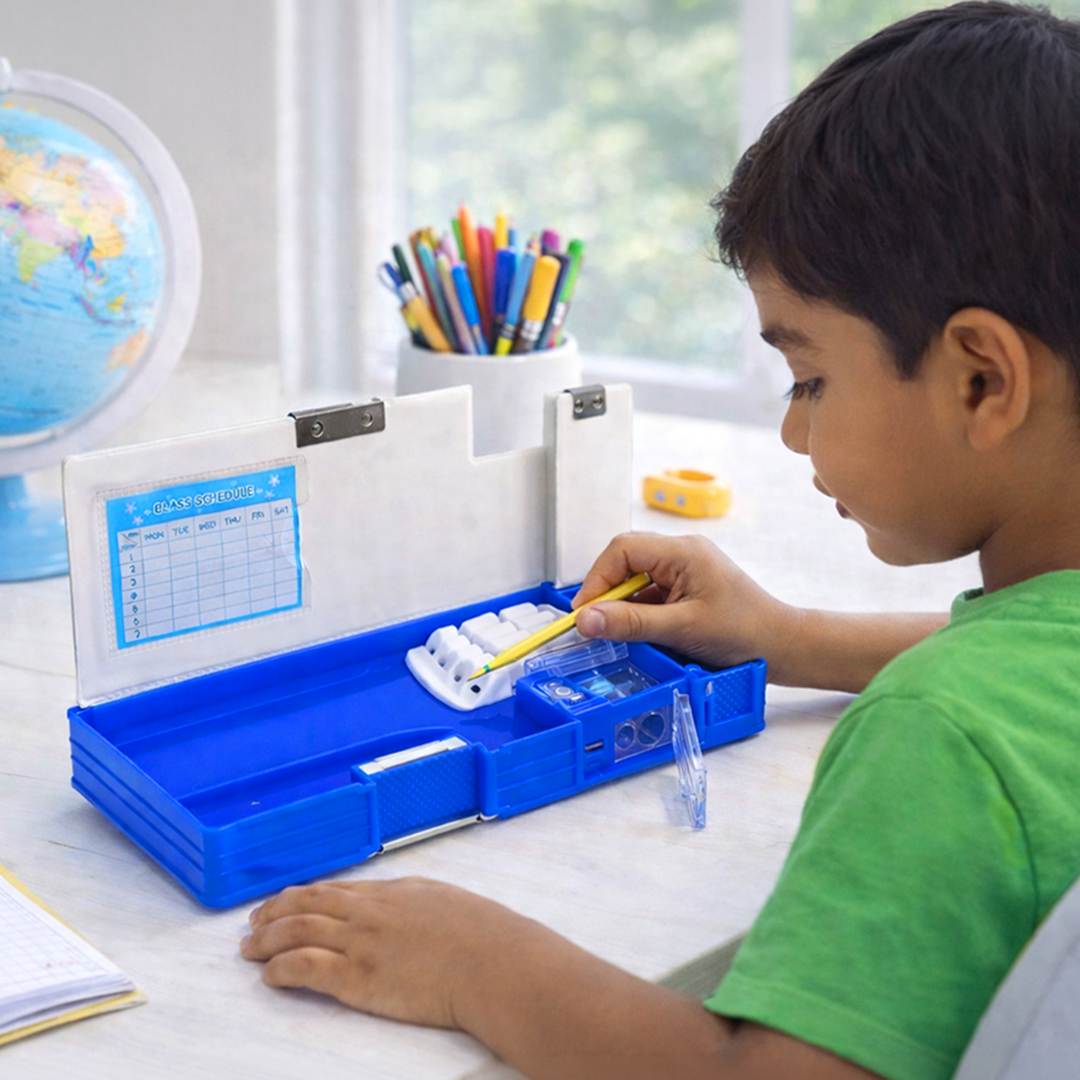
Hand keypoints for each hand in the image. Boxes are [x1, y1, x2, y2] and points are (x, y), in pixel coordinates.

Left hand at [240, 876, 544, 1029]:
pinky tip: (269, 975)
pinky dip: (281, 969)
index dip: (304, 895)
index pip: (335, 889)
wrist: (494, 962)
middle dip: (275, 912)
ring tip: (249, 949)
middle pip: (309, 904)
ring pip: (299, 931)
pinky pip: (306, 967)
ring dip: (268, 939)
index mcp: (393, 891)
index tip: (285, 901)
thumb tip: (403, 905)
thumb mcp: (447, 902)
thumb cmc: (484, 936)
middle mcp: (371, 911)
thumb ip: (416, 902)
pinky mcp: (358, 978)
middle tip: (254, 922)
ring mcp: (362, 943)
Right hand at [572, 532, 798, 679]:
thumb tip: (585, 620)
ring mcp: (685, 570)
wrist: (783, 647)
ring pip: (635, 580)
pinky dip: (639, 615)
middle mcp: (682, 553)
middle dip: (607, 593)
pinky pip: (650, 595)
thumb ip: (630, 624)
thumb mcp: (681, 630)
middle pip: (625, 561)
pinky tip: (642, 635)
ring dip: (624, 607)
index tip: (585, 613)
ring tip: (620, 634)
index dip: (597, 580)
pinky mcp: (687, 588)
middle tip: (595, 624)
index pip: (622, 550)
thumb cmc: (744, 633)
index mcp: (683, 551)